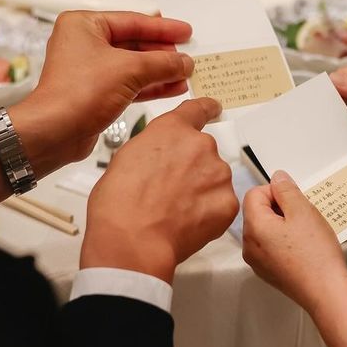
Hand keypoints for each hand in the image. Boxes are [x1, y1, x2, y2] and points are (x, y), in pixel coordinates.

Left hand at [9, 11, 194, 167]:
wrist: (55, 132)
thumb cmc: (77, 94)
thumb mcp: (130, 70)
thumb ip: (162, 62)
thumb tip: (184, 61)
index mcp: (84, 25)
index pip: (133, 21)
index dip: (163, 28)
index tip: (185, 32)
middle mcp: (84, 44)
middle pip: (134, 43)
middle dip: (163, 52)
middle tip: (188, 55)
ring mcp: (90, 69)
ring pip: (134, 65)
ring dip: (160, 70)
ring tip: (186, 73)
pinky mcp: (96, 93)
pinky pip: (130, 84)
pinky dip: (151, 86)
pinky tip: (173, 87)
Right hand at [81, 98, 238, 282]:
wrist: (133, 238)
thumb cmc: (119, 201)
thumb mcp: (127, 157)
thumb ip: (154, 148)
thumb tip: (162, 158)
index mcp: (173, 129)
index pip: (198, 109)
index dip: (207, 109)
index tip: (215, 108)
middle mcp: (201, 145)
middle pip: (204, 152)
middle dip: (192, 168)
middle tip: (170, 191)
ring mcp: (218, 174)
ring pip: (214, 178)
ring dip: (201, 190)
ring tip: (175, 210)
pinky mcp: (227, 202)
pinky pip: (221, 203)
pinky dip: (209, 212)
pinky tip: (187, 222)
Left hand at [242, 171, 346, 311]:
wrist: (325, 290)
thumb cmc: (315, 253)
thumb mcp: (303, 211)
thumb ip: (286, 190)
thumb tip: (276, 178)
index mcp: (254, 227)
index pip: (254, 193)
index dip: (276, 192)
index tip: (295, 201)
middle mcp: (249, 245)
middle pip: (257, 212)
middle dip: (279, 209)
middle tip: (303, 217)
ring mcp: (257, 261)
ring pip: (265, 229)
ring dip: (282, 225)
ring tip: (304, 233)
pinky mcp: (267, 272)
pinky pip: (270, 246)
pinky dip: (283, 242)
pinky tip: (302, 248)